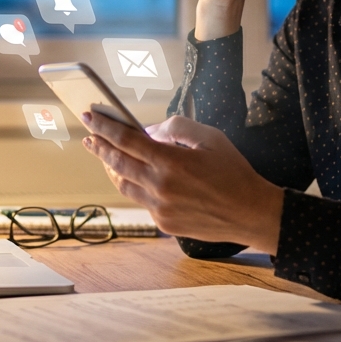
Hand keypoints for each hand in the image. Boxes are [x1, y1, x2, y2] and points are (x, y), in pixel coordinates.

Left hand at [81, 112, 282, 253]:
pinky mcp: (164, 224)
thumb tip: (149, 131)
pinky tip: (137, 178)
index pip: (126, 140)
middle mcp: (160, 187)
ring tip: (107, 156)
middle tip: (89, 137)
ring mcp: (160, 208)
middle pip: (117, 163)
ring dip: (112, 169)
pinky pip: (141, 202)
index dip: (104, 127)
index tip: (90, 117)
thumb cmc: (233, 172)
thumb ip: (176, 128)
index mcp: (170, 162)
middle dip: (100, 148)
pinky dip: (136, 186)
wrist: (251, 213)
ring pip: (124, 186)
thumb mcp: (210, 137)